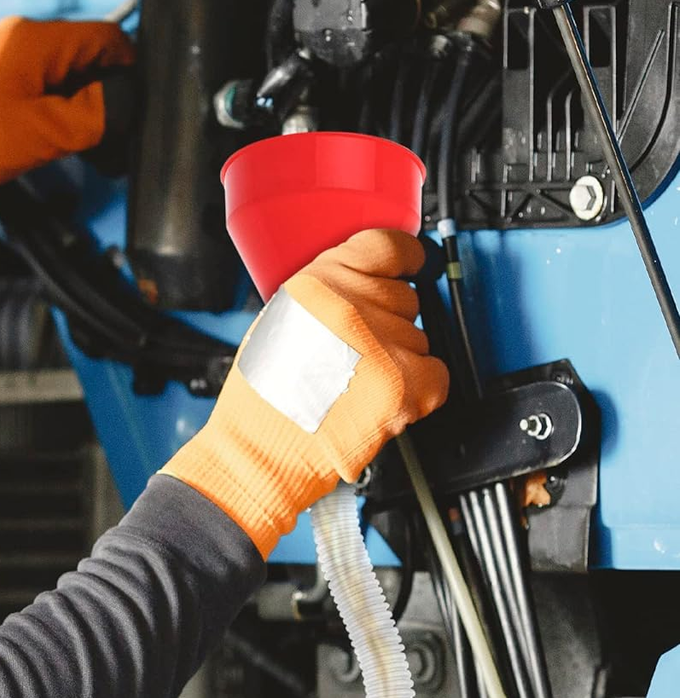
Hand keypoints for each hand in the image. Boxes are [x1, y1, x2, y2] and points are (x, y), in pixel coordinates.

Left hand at [0, 16, 133, 237]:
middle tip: (106, 139)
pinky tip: (49, 143)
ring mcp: (6, 60)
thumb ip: (99, 113)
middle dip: (104, 96)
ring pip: (65, 77)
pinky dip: (53, 114)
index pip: (109, 38)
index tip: (135, 109)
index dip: (130, 73)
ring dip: (78, 110)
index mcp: (35, 38)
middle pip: (88, 58)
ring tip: (73, 146)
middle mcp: (20, 39)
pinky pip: (40, 89)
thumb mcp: (47, 132)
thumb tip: (128, 101)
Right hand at [161, 229, 448, 557]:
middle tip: (358, 350)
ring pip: (419, 337)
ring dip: (399, 358)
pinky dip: (420, 388)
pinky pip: (436, 372)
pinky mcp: (402, 385)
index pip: (387, 246)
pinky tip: (383, 396)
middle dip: (388, 322)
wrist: (261, 451)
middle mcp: (350, 306)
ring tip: (359, 381)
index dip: (408, 256)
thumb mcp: (281, 318)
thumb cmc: (262, 396)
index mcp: (317, 284)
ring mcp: (380, 345)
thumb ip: (326, 294)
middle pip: (405, 296)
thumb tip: (366, 284)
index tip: (415, 262)